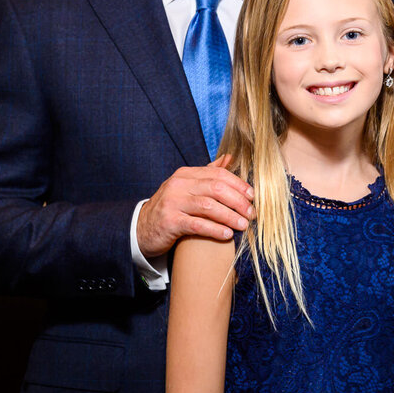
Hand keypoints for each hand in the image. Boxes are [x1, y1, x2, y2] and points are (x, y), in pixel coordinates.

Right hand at [136, 155, 253, 258]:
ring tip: (243, 225)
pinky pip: (197, 224)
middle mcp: (178, 185)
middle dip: (238, 201)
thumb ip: (207, 173)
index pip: (218, 175)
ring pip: (209, 206)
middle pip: (216, 188)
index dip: (238, 185)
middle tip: (251, 213)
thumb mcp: (187, 187)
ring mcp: (173, 203)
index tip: (252, 196)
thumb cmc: (171, 208)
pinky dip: (215, 229)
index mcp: (186, 174)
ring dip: (230, 216)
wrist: (141, 228)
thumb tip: (229, 157)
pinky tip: (227, 234)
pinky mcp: (170, 222)